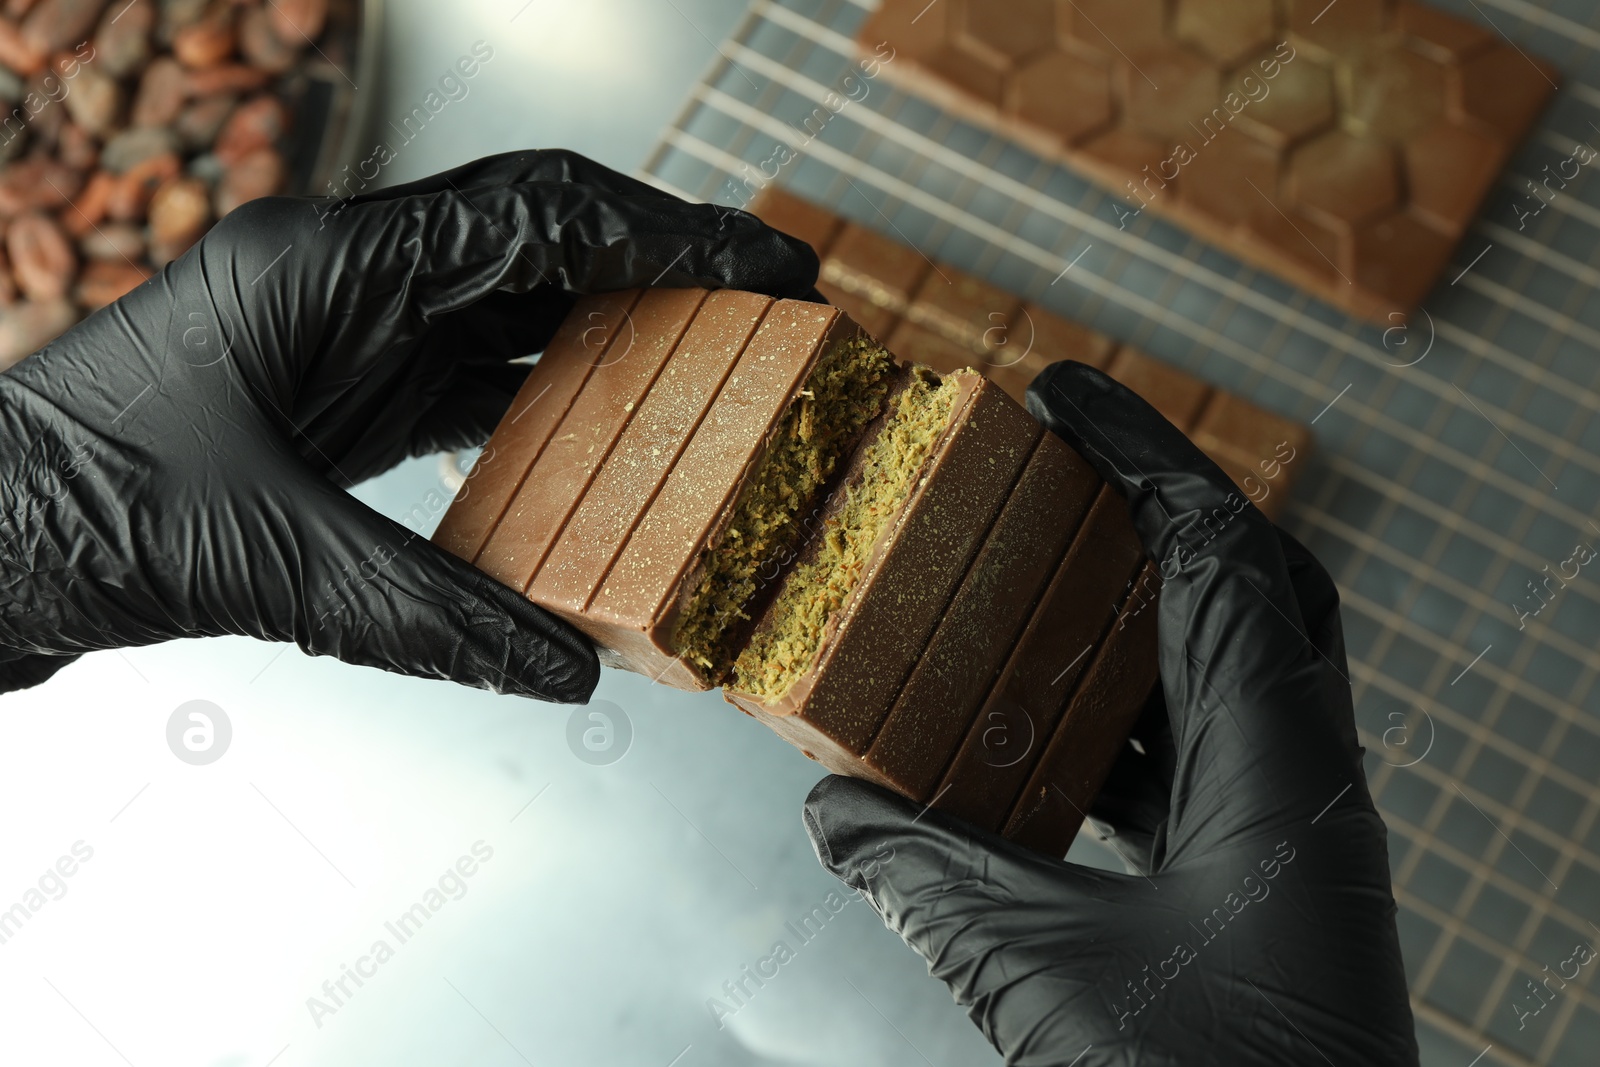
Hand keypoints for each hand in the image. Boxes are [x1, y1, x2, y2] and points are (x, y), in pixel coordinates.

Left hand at [0, 150, 818, 697]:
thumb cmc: (81, 513)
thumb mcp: (275, 564)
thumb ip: (435, 615)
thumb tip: (568, 669)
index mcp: (328, 265)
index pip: (533, 215)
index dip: (662, 234)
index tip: (757, 262)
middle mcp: (344, 277)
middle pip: (536, 241)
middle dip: (658, 267)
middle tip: (764, 303)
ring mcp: (342, 330)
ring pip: (508, 304)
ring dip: (611, 330)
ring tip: (710, 366)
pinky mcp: (338, 387)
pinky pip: (468, 372)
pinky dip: (546, 395)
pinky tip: (606, 433)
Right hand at [802, 361, 1416, 1065]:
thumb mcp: (1040, 972)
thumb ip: (928, 876)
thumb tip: (835, 812)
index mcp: (1280, 768)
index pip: (1218, 553)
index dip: (1141, 457)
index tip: (1061, 397)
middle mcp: (1303, 780)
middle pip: (1247, 586)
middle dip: (1152, 514)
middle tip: (1057, 478)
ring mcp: (1290, 829)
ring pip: (1220, 672)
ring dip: (1129, 619)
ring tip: (1029, 589)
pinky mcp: (1262, 879)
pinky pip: (1194, 757)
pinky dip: (1118, 721)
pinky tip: (1041, 737)